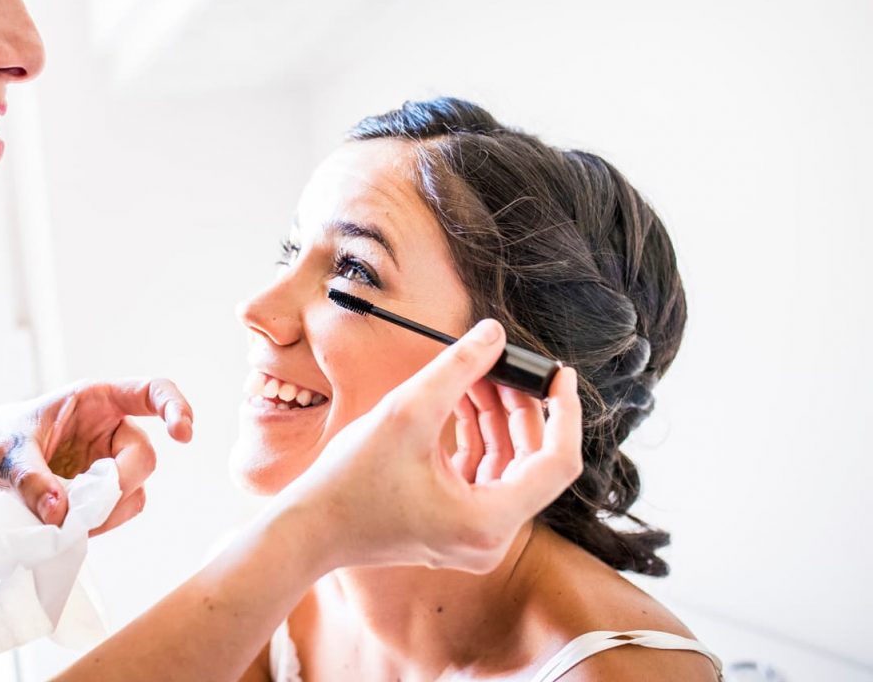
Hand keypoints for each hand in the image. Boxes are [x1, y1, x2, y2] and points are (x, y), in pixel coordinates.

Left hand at [0, 378, 193, 530]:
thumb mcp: (7, 452)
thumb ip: (31, 479)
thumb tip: (58, 511)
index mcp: (96, 401)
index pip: (152, 391)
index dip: (175, 407)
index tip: (182, 434)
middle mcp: (111, 430)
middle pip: (144, 457)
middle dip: (118, 483)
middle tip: (81, 505)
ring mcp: (110, 463)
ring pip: (134, 490)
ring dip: (106, 509)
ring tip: (64, 518)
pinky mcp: (103, 493)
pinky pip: (119, 511)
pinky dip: (99, 523)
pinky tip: (70, 526)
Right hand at [277, 319, 581, 573]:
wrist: (308, 528)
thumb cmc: (350, 482)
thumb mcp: (407, 412)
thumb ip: (458, 368)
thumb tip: (494, 334)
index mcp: (490, 521)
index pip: (557, 462)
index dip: (564, 413)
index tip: (559, 374)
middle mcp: (490, 537)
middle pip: (532, 461)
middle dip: (521, 406)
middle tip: (504, 362)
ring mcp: (472, 535)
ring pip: (506, 465)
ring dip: (496, 416)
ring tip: (477, 372)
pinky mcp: (453, 525)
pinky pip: (482, 473)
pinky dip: (476, 435)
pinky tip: (461, 398)